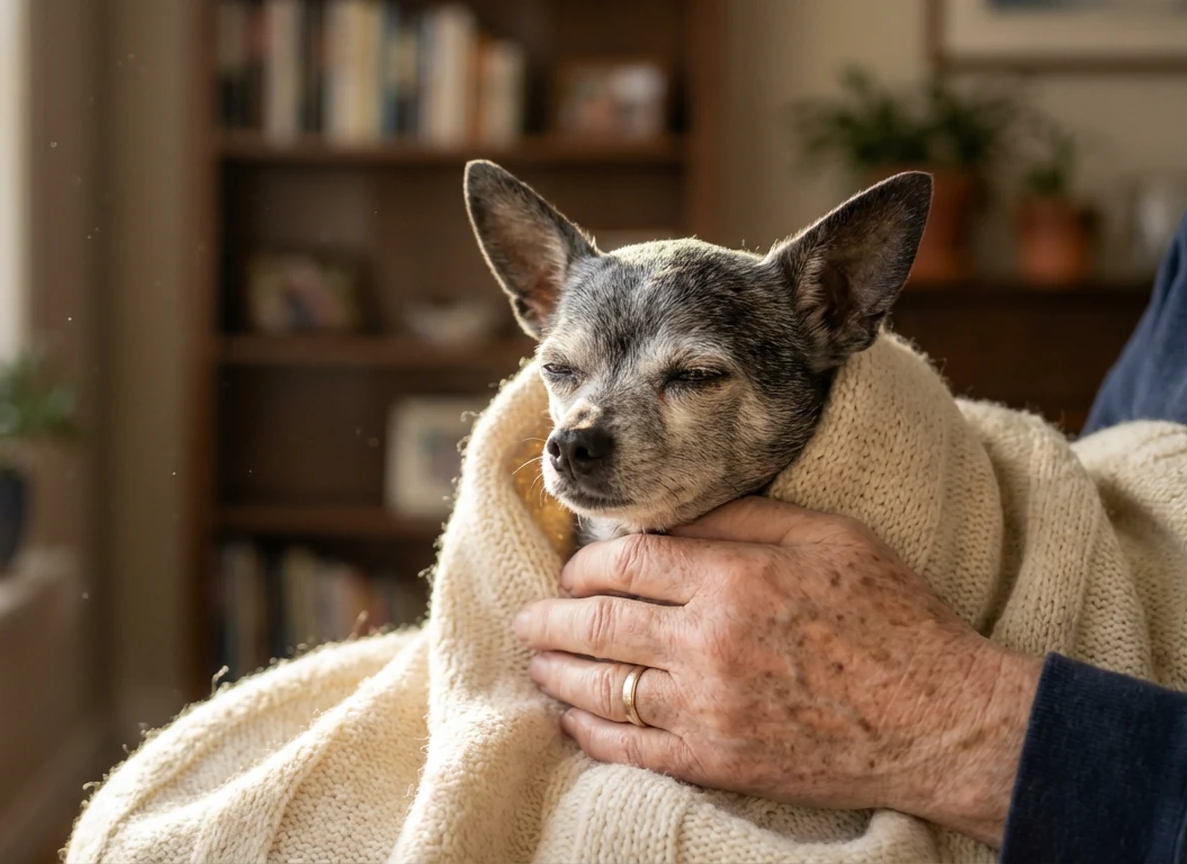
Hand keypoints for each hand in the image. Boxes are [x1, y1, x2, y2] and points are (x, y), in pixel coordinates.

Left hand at [512, 496, 1042, 846]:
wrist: (942, 720)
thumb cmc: (893, 617)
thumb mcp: (827, 536)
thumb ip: (742, 519)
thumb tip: (667, 518)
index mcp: (733, 579)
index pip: (624, 565)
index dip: (583, 566)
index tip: (570, 571)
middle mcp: (708, 644)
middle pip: (597, 625)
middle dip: (549, 620)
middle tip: (526, 619)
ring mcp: (707, 710)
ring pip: (601, 688)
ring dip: (556, 674)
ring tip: (537, 665)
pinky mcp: (716, 763)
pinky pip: (628, 748)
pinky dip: (588, 732)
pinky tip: (572, 719)